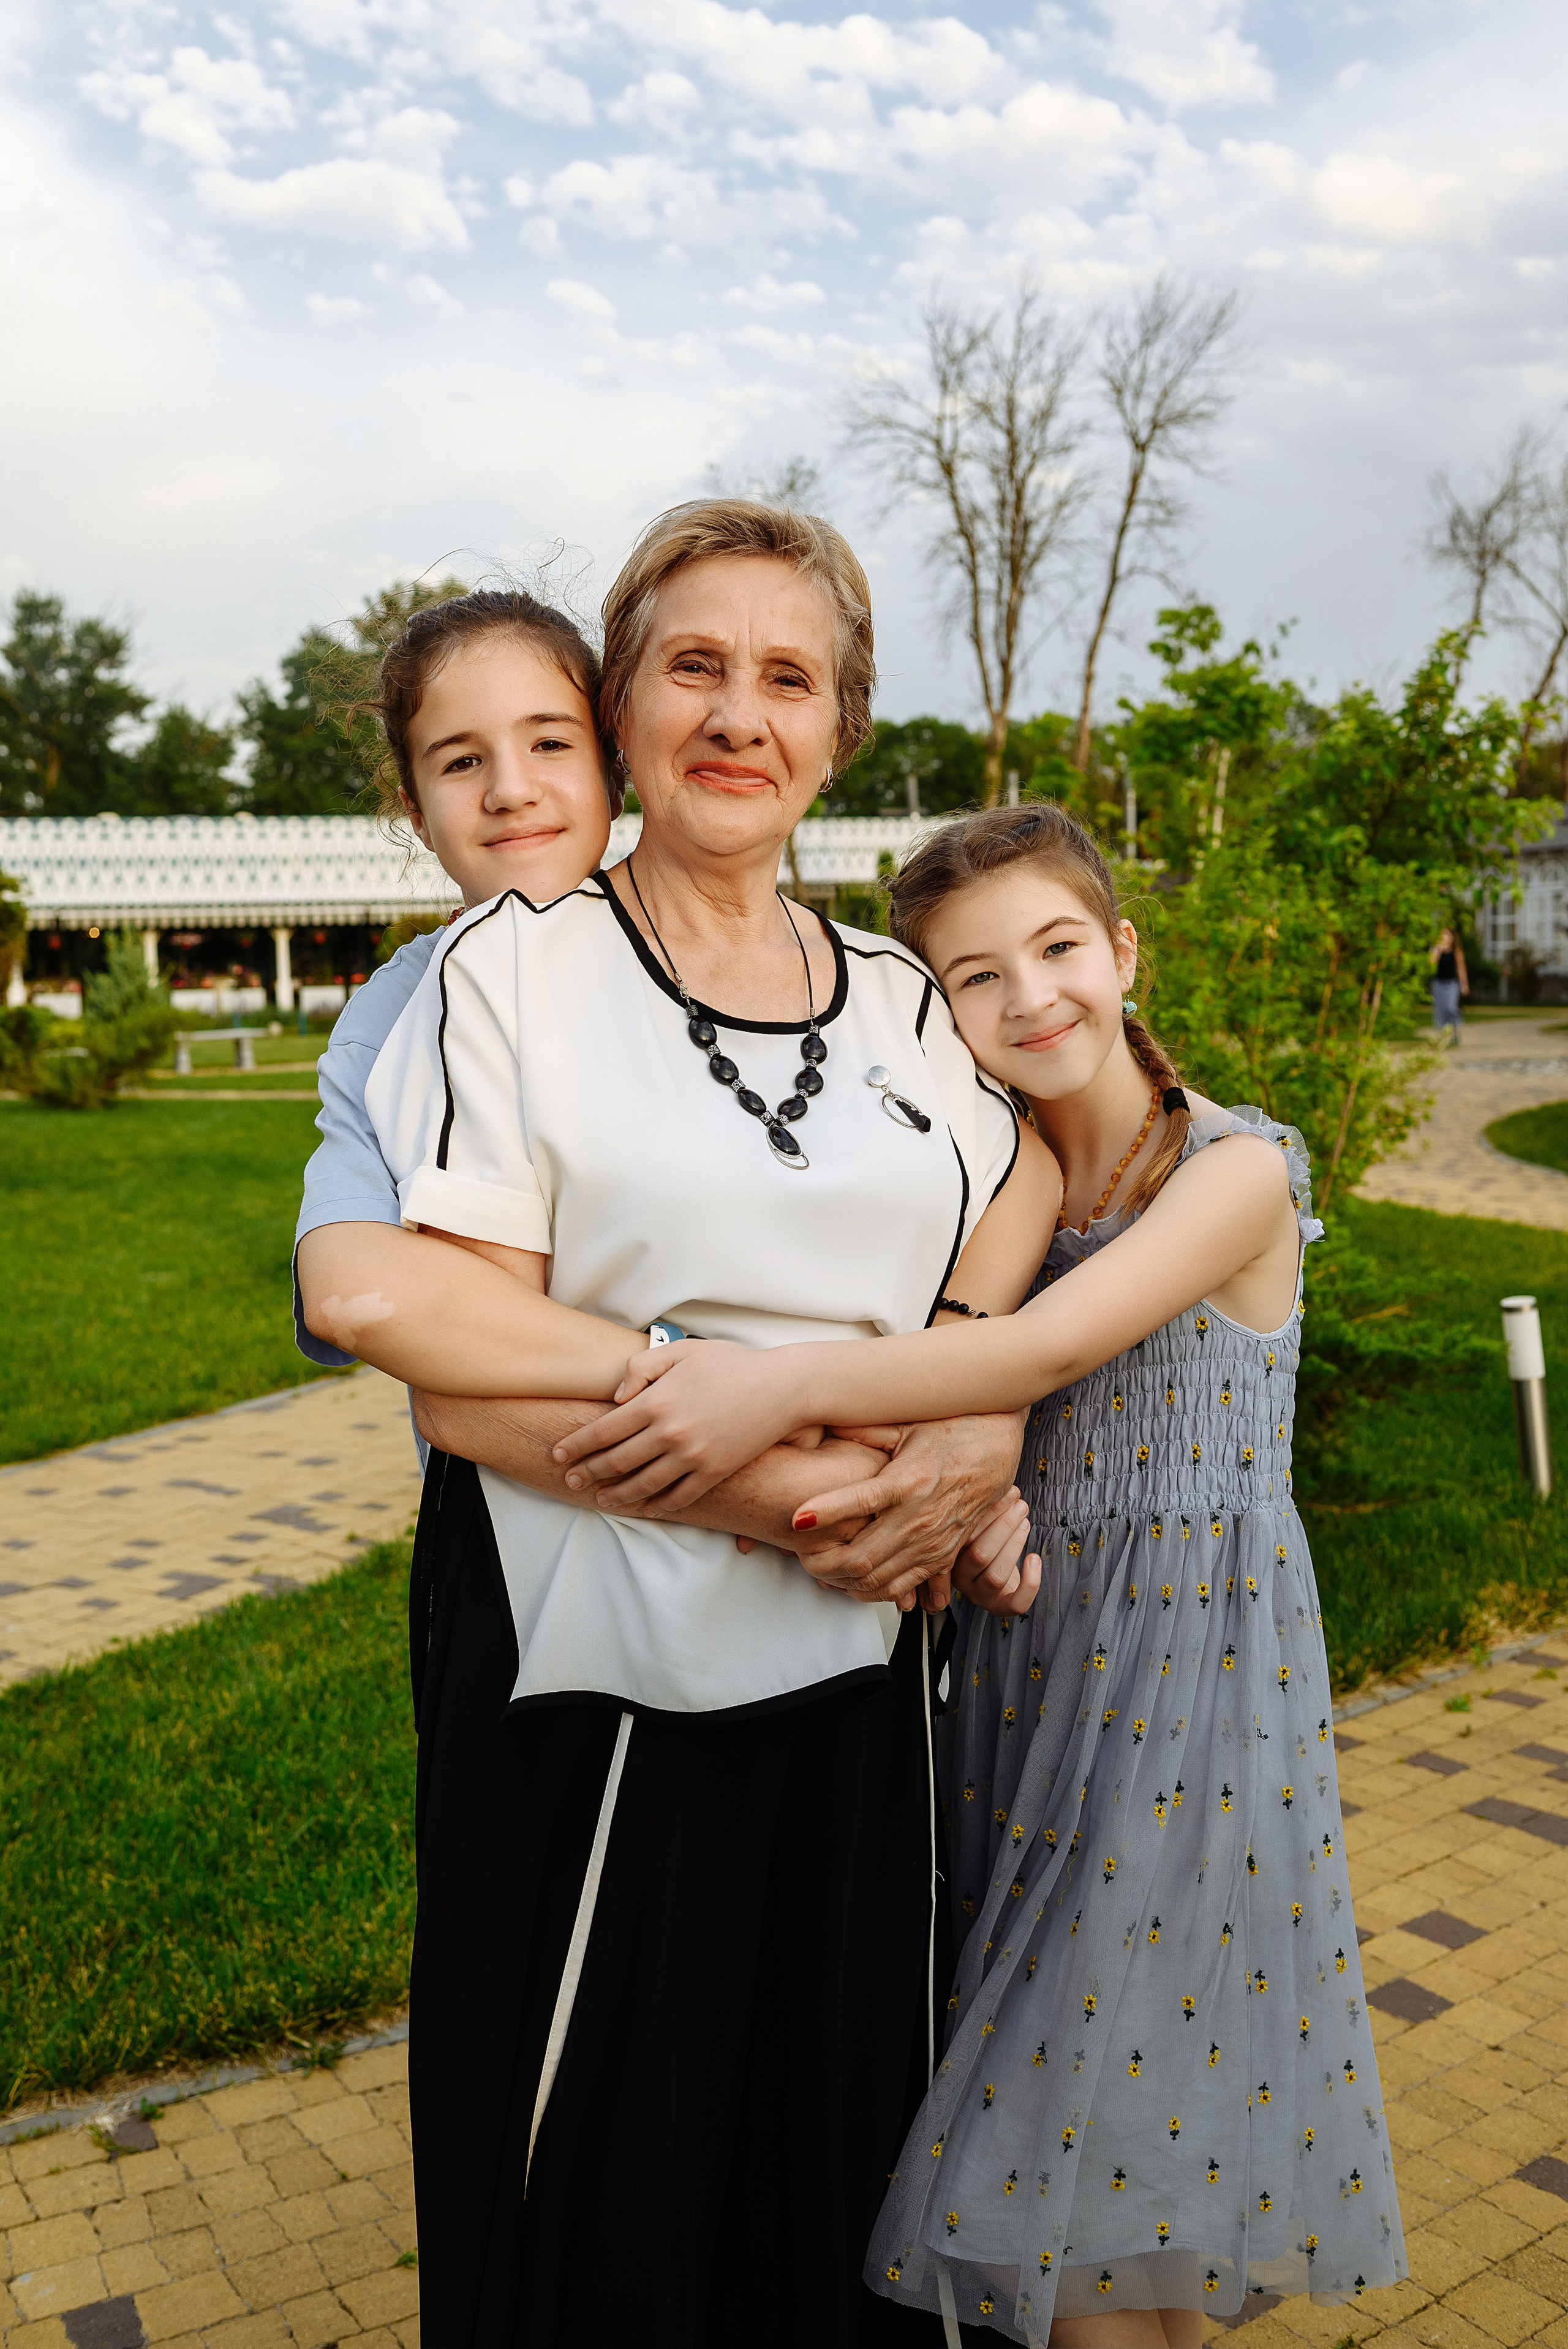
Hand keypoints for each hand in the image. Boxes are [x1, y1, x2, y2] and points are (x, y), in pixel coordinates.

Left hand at [551, 1339, 812, 1511]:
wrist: (783, 1387)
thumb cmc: (732, 1363)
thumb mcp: (682, 1351)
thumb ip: (641, 1367)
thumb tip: (615, 1398)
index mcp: (657, 1401)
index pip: (602, 1430)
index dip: (576, 1446)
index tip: (558, 1454)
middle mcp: (669, 1432)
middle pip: (616, 1461)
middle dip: (588, 1473)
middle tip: (570, 1480)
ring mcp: (692, 1456)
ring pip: (642, 1484)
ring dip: (615, 1494)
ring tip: (601, 1499)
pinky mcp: (714, 1472)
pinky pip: (678, 1497)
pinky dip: (657, 1505)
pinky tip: (644, 1506)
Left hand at [791, 1413, 1025, 1609]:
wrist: (998, 1445)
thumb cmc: (953, 1428)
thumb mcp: (906, 1423)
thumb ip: (865, 1430)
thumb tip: (825, 1418)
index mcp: (909, 1480)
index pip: (861, 1501)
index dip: (826, 1512)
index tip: (797, 1518)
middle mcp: (920, 1517)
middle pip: (863, 1556)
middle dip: (823, 1563)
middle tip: (800, 1555)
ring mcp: (933, 1541)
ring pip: (879, 1580)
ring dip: (844, 1582)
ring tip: (819, 1571)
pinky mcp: (943, 1555)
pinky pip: (904, 1587)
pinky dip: (874, 1592)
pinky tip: (852, 1585)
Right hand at [953, 1495, 1040, 1616]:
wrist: (990, 1575)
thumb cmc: (981, 1538)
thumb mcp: (972, 1522)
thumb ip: (974, 1506)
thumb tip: (993, 1477)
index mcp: (946, 1554)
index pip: (962, 1535)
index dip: (987, 1513)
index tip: (1006, 1491)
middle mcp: (960, 1578)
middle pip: (979, 1555)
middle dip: (1004, 1525)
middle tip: (1020, 1505)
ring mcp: (979, 1594)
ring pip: (996, 1576)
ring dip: (1015, 1545)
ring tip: (1025, 1522)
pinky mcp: (1000, 1606)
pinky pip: (1016, 1603)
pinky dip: (1031, 1581)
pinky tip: (1034, 1558)